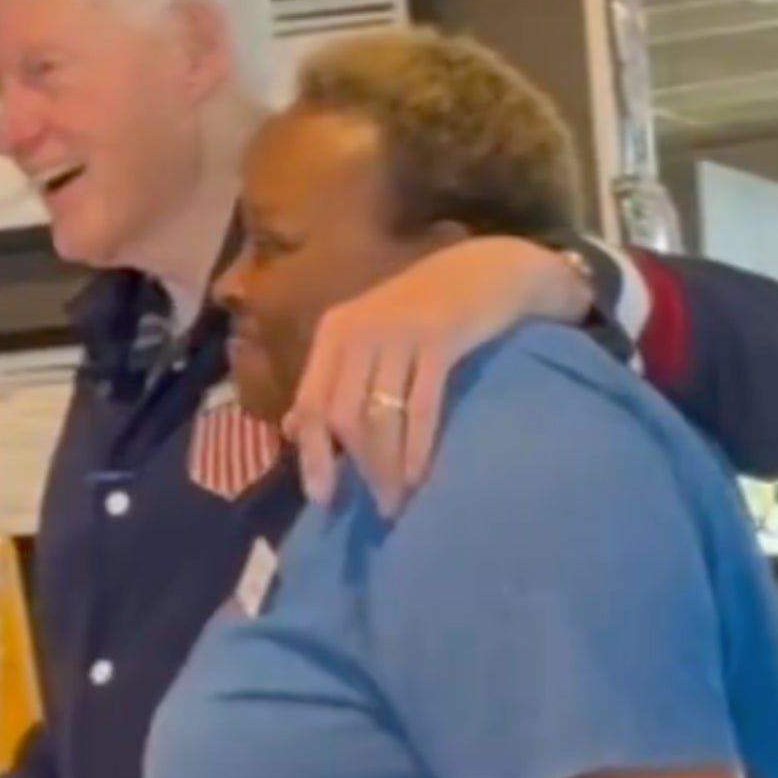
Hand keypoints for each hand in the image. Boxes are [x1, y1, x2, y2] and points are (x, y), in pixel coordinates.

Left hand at [286, 236, 590, 510]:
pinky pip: (421, 407)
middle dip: (354, 468)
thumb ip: (332, 379)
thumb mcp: (368, 336)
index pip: (310, 402)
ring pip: (379, 416)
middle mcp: (358, 331)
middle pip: (341, 415)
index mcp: (335, 333)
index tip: (322, 499)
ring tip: (396, 503)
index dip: (312, 454)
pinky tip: (420, 478)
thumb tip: (290, 427)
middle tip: (372, 508)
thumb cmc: (423, 311)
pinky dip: (418, 448)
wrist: (487, 269)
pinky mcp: (439, 339)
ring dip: (386, 468)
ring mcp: (397, 333)